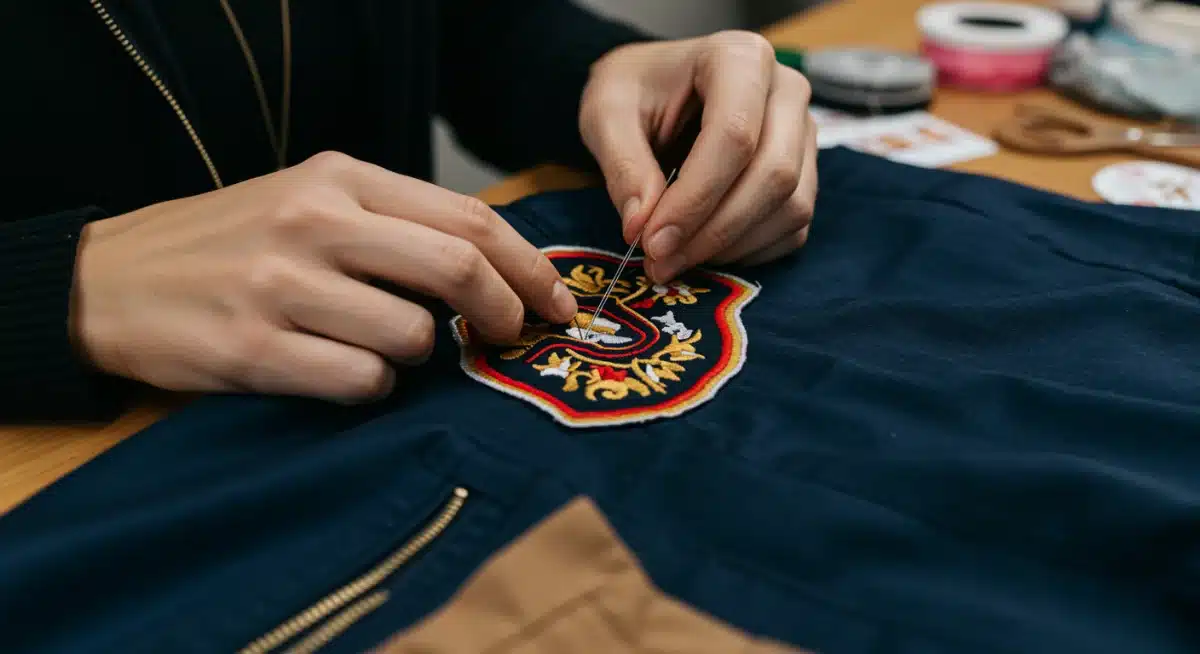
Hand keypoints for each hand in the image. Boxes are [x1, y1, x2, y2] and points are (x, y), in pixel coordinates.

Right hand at [74, 152, 577, 403]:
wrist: (109, 279)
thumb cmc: (230, 242)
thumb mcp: (310, 200)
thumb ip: (395, 224)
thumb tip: (495, 270)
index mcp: (340, 177)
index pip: (468, 218)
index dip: (528, 267)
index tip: (555, 302)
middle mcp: (315, 222)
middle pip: (457, 268)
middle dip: (504, 312)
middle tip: (509, 337)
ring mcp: (281, 285)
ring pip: (412, 336)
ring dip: (421, 357)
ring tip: (386, 349)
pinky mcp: (253, 349)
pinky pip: (361, 383)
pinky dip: (373, 389)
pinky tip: (343, 374)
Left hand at [580, 31, 817, 282]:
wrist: (655, 91)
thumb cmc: (635, 93)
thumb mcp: (606, 114)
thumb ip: (622, 166)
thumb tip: (641, 226)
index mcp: (739, 58)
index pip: (735, 136)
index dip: (695, 198)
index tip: (651, 240)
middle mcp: (786, 90)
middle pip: (774, 175)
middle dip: (714, 231)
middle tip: (660, 261)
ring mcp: (803, 134)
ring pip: (791, 206)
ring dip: (730, 248)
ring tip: (674, 259)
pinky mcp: (805, 172)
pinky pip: (793, 227)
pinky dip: (748, 252)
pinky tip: (702, 251)